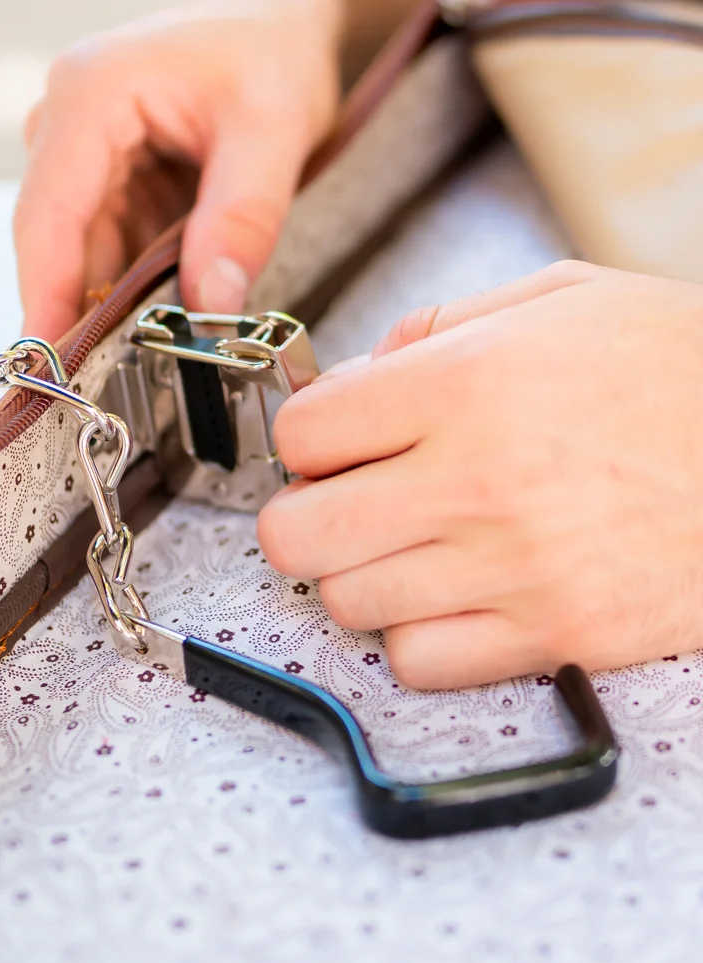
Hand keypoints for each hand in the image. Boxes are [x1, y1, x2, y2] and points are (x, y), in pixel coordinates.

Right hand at [14, 0, 342, 340]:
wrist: (279, 18)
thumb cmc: (272, 51)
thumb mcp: (273, 131)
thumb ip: (243, 218)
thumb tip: (210, 305)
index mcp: (90, 96)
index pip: (48, 217)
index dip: (45, 297)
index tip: (46, 363)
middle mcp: (67, 122)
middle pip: (56, 242)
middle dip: (85, 310)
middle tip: (111, 380)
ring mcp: (82, 151)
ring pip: (83, 251)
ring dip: (117, 300)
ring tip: (158, 340)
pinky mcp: (105, 176)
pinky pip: (108, 245)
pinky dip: (135, 281)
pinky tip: (166, 304)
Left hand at [258, 261, 702, 687]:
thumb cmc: (680, 373)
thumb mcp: (562, 300)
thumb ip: (440, 327)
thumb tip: (358, 374)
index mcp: (466, 383)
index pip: (303, 433)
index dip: (306, 440)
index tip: (332, 444)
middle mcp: (477, 480)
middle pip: (298, 533)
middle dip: (303, 516)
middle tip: (340, 503)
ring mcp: (514, 568)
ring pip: (349, 601)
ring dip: (359, 574)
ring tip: (406, 546)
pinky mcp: (555, 635)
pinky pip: (419, 660)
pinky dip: (415, 634)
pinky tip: (450, 596)